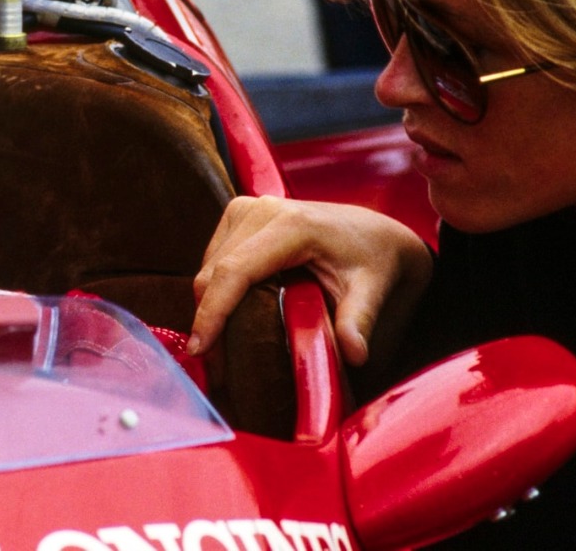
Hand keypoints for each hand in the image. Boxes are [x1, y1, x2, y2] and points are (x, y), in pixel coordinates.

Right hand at [190, 197, 431, 367]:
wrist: (375, 231)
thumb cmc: (374, 260)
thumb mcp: (372, 290)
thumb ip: (358, 320)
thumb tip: (355, 354)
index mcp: (292, 225)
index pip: (235, 271)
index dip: (213, 312)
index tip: (200, 348)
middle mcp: (262, 209)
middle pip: (214, 271)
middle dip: (207, 319)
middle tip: (212, 366)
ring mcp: (248, 208)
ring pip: (208, 266)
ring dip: (209, 307)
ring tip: (219, 349)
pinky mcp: (241, 215)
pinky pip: (214, 258)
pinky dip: (215, 291)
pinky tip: (228, 319)